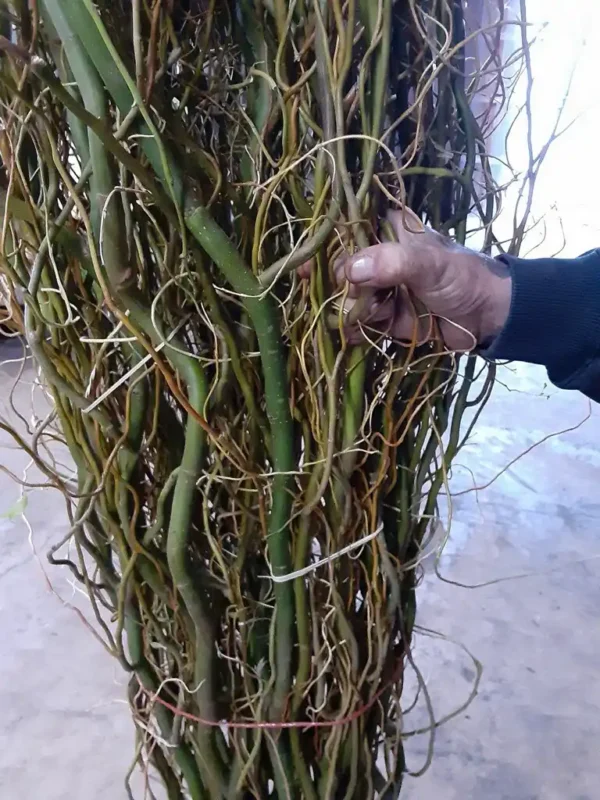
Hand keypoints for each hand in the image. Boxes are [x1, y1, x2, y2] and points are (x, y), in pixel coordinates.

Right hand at [333, 212, 511, 350]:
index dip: (323, 249)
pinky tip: (359, 335)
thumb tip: (349, 271)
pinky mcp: (384, 318)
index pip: (344, 232)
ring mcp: (380, 289)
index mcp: (387, 231)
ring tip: (378, 316)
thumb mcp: (430, 263)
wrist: (489, 317)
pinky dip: (355, 332)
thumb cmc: (463, 278)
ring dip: (352, 312)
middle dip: (341, 289)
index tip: (309, 269)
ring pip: (346, 300)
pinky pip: (357, 324)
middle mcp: (378, 258)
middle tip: (360, 299)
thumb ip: (391, 263)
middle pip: (339, 271)